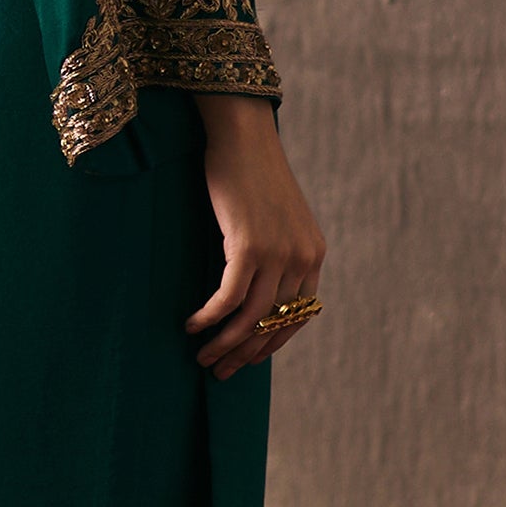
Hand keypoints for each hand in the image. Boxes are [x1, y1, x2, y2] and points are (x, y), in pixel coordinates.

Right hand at [183, 97, 325, 379]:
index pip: (298, 316)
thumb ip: (274, 252)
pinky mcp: (250, 247)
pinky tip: (191, 325)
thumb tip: (251, 291)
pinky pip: (229, 298)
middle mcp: (303, 258)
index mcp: (314, 254)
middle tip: (220, 371)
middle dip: (246, 353)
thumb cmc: (251, 173)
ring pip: (251, 318)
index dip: (271, 344)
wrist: (243, 135)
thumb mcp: (274, 218)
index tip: (247, 360)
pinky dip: (210, 317)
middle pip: (274, 324)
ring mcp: (279, 254)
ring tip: (202, 357)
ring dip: (224, 343)